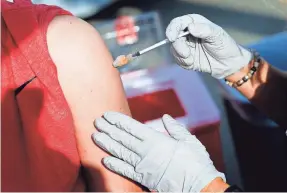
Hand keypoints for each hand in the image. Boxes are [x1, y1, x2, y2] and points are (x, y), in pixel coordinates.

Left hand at [92, 112, 225, 191]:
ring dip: (107, 144)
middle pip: (122, 138)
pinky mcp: (143, 178)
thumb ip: (175, 128)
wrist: (198, 187)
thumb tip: (166, 117)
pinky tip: (104, 160)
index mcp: (156, 140)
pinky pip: (125, 171)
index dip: (118, 120)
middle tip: (96, 122)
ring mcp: (142, 165)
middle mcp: (146, 151)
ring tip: (95, 136)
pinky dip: (114, 165)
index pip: (131, 127)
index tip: (107, 115)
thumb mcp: (189, 141)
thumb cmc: (196, 163)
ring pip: (120, 152)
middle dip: (108, 129)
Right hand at [166, 14, 251, 78]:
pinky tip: (193, 63)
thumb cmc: (225, 46)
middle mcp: (187, 33)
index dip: (173, 29)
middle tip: (186, 54)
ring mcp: (185, 46)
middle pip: (173, 37)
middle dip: (178, 47)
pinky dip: (183, 63)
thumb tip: (190, 27)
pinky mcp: (185, 58)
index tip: (172, 38)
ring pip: (174, 49)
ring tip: (192, 60)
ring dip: (181, 57)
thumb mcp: (217, 36)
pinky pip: (178, 60)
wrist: (228, 64)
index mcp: (195, 23)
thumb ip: (204, 30)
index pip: (179, 23)